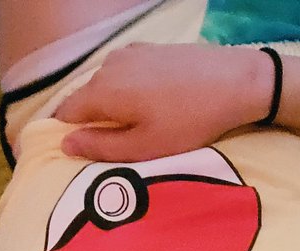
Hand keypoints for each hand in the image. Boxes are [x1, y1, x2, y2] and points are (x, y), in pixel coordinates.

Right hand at [55, 43, 271, 161]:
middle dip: (91, 122)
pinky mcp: (149, 48)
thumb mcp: (144, 146)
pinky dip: (129, 90)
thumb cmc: (188, 121)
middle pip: (85, 99)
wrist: (235, 82)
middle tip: (114, 147)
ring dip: (112, 106)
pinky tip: (151, 104)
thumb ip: (100, 147)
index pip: (64, 113)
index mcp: (101, 92)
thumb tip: (64, 145)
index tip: (75, 153)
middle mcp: (108, 66)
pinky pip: (125, 74)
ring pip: (106, 85)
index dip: (64, 134)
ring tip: (137, 127)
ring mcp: (129, 53)